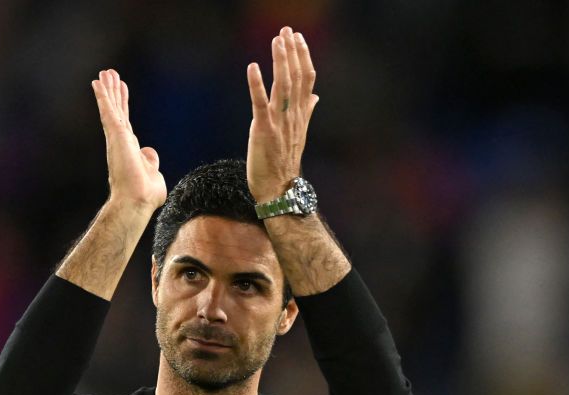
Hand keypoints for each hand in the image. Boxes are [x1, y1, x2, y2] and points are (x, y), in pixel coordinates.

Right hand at [91, 69, 166, 213]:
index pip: (126, 120)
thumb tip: (149, 152)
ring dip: (107, 89)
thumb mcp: (153, 173)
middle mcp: (120, 140)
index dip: (123, 103)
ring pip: (110, 107)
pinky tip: (98, 82)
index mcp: (129, 147)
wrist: (137, 201)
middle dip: (113, 92)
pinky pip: (108, 111)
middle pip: (116, 110)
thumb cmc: (145, 194)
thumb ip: (150, 161)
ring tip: (105, 72)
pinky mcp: (115, 135)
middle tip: (109, 74)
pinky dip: (102, 96)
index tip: (121, 88)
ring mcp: (116, 137)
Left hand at [246, 26, 319, 202]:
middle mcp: (293, 115)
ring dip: (280, 61)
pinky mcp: (263, 130)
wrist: (279, 190)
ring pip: (283, 86)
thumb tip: (316, 96)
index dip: (303, 57)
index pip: (307, 79)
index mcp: (300, 115)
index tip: (298, 38)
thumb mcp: (298, 133)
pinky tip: (252, 67)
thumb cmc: (284, 162)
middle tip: (286, 30)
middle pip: (296, 77)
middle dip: (292, 52)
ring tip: (277, 40)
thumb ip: (307, 111)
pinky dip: (256, 84)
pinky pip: (260, 103)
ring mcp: (279, 122)